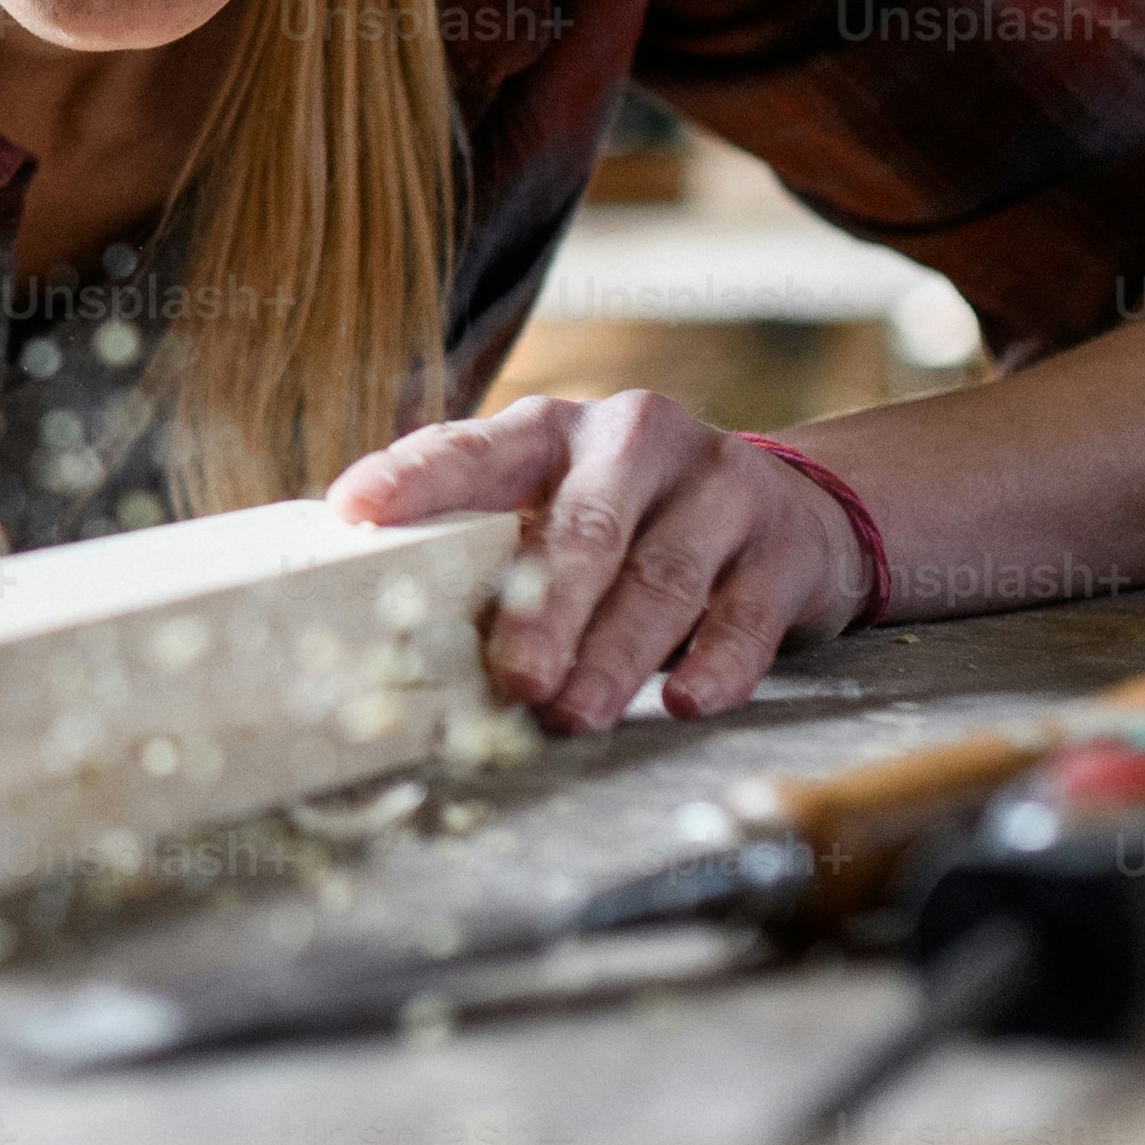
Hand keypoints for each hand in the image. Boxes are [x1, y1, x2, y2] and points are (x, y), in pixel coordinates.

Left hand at [328, 391, 865, 736]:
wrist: (791, 512)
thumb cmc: (630, 524)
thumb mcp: (554, 510)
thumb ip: (489, 551)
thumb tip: (387, 634)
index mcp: (552, 429)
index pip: (473, 448)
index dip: (413, 479)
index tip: (354, 512)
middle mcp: (636, 440)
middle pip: (586, 527)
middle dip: (545, 610)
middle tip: (513, 679)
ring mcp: (718, 487)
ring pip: (663, 576)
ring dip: (615, 655)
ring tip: (574, 715)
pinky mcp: (782, 548)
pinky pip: (745, 614)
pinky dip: (715, 663)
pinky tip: (686, 701)